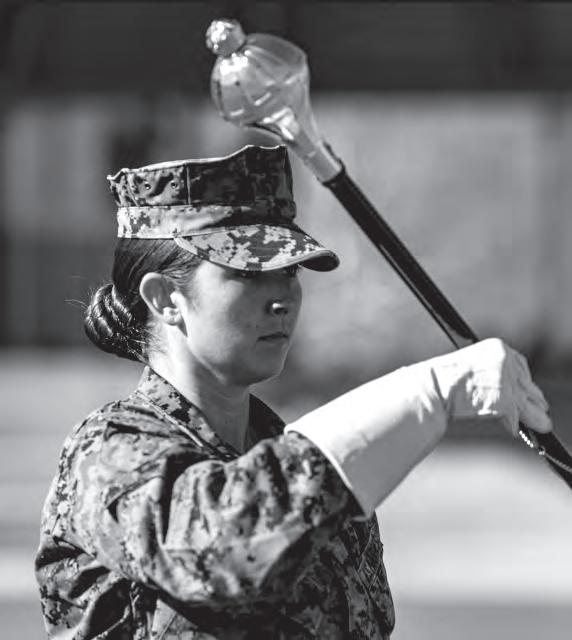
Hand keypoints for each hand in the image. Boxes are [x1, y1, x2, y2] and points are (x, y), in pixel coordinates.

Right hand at [425, 338, 551, 436]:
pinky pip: (514, 418)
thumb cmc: (443, 379)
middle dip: (531, 398)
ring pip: (526, 403)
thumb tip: (510, 390)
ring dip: (533, 416)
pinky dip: (511, 426)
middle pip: (526, 384)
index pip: (520, 365)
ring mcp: (508, 382)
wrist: (433, 388)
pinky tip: (511, 430)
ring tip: (542, 424)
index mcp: (498, 348)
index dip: (523, 381)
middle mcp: (507, 362)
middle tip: (540, 407)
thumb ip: (492, 374)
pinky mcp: (506, 401)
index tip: (525, 389)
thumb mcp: (471, 366)